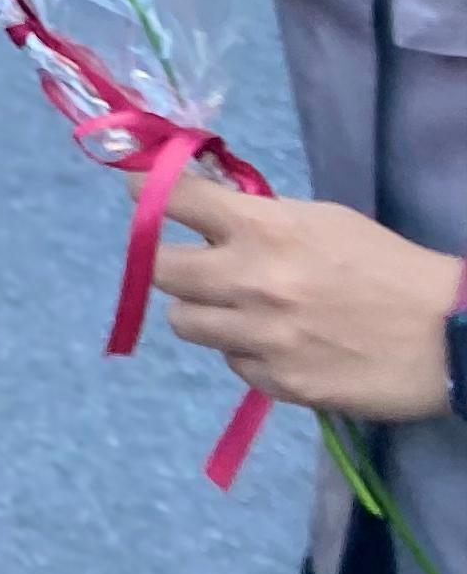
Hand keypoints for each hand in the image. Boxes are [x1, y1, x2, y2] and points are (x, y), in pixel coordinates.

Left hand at [161, 177, 461, 421]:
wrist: (451, 337)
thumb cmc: (389, 267)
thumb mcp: (323, 221)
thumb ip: (260, 219)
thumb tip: (208, 216)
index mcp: (263, 229)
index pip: (171, 198)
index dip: (145, 189)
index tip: (138, 189)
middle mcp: (250, 281)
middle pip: (158, 268)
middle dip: (170, 263)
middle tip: (194, 265)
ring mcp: (262, 337)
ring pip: (185, 322)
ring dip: (205, 313)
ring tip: (241, 310)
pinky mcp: (281, 384)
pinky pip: (233, 364)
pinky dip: (246, 354)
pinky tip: (281, 346)